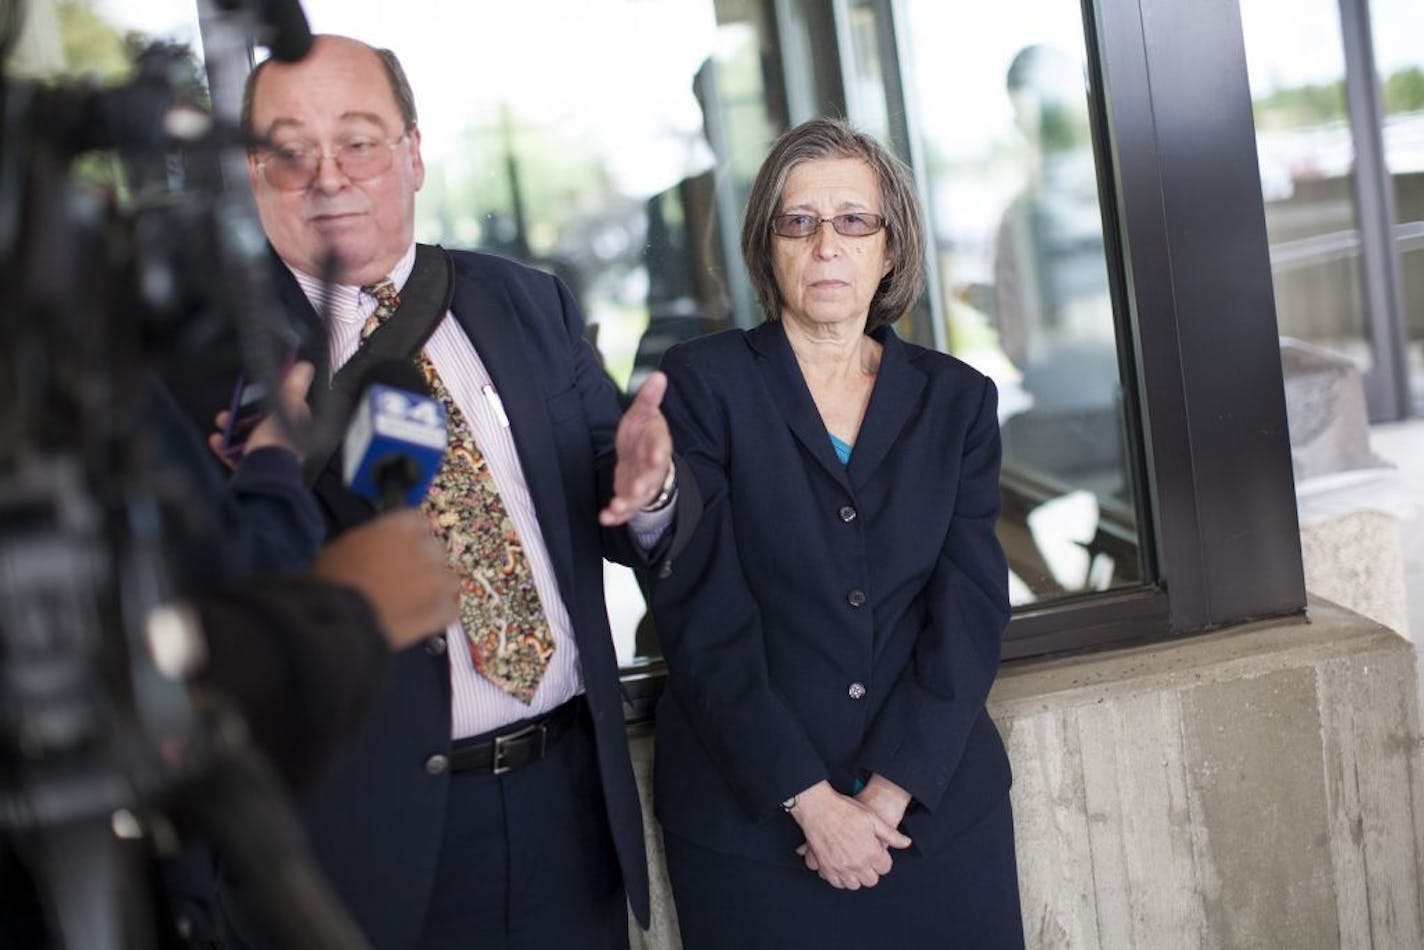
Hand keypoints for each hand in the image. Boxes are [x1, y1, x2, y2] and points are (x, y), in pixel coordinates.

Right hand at [208, 361, 315, 467]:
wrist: (263, 475)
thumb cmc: (276, 444)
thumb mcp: (285, 408)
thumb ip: (293, 389)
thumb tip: (305, 368)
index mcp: (296, 427)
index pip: (285, 406)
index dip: (271, 395)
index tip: (256, 387)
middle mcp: (285, 442)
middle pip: (262, 421)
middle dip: (245, 411)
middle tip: (233, 405)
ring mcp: (269, 456)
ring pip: (248, 437)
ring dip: (231, 428)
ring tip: (222, 421)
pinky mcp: (253, 468)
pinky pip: (236, 455)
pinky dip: (225, 447)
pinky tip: (217, 440)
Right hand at [310, 509, 458, 650]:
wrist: (337, 620)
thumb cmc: (332, 580)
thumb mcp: (347, 545)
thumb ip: (376, 539)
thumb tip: (384, 546)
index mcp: (401, 527)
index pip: (419, 522)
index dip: (410, 537)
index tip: (400, 550)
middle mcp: (425, 549)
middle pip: (436, 551)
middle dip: (423, 563)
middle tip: (402, 580)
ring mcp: (437, 581)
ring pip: (450, 580)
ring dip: (436, 588)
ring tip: (415, 602)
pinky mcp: (440, 611)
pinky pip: (451, 609)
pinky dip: (439, 614)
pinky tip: (423, 619)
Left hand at [599, 370, 672, 525]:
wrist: (643, 456)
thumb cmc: (644, 434)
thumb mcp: (645, 413)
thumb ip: (650, 398)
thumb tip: (659, 375)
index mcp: (657, 445)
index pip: (660, 447)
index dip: (658, 451)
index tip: (656, 454)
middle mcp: (652, 468)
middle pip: (651, 477)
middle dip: (645, 483)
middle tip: (638, 488)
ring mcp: (642, 485)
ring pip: (639, 497)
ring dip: (628, 503)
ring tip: (616, 507)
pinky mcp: (631, 497)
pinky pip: (625, 509)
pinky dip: (616, 515)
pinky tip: (605, 517)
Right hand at [788, 781, 911, 889]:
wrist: (818, 808)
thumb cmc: (845, 810)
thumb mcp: (873, 818)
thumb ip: (891, 834)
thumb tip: (906, 843)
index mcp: (871, 853)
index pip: (885, 868)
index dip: (882, 859)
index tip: (876, 851)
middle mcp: (857, 864)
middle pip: (871, 880)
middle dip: (871, 869)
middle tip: (865, 856)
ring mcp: (840, 868)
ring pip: (854, 884)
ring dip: (856, 876)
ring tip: (853, 862)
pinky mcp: (826, 868)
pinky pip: (837, 883)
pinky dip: (840, 878)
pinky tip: (842, 866)